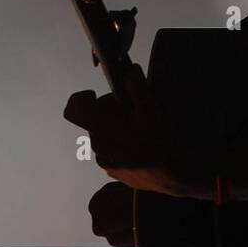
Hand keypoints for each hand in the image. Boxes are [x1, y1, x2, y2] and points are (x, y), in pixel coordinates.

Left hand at [63, 64, 211, 199]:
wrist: (174, 176)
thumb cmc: (159, 140)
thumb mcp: (150, 109)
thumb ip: (136, 87)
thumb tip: (129, 70)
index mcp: (101, 127)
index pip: (73, 109)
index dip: (81, 98)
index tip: (95, 95)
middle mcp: (97, 145)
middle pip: (94, 120)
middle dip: (109, 112)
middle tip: (133, 111)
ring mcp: (105, 162)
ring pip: (103, 137)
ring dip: (116, 130)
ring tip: (139, 131)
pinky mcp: (114, 173)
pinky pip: (111, 153)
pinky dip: (121, 146)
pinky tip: (141, 147)